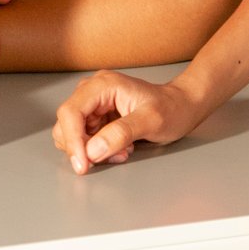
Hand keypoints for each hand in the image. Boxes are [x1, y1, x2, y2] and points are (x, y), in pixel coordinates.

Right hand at [52, 69, 203, 173]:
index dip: (72, 140)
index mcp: (102, 85)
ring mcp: (93, 104)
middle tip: (110, 157)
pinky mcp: (96, 117)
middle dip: (83, 147)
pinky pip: (84, 138)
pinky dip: (97, 149)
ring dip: (91, 150)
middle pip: (66, 123)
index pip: (70, 112)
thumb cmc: (171, 109)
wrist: (182, 107)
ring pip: (72, 133)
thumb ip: (121, 133)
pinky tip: (119, 149)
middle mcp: (92, 92)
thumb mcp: (151, 121)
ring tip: (120, 151)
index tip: (82, 164)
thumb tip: (92, 150)